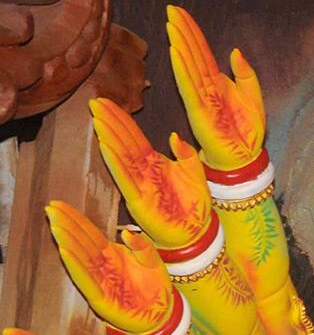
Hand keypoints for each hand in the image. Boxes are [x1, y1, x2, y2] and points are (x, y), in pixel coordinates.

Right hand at [47, 200, 173, 333]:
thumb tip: (127, 232)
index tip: (58, 204)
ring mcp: (99, 280)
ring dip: (66, 241)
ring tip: (55, 225)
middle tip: (49, 209)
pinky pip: (85, 279)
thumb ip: (142, 246)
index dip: (74, 218)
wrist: (160, 314)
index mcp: (111, 253)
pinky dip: (75, 266)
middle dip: (65, 225)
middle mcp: (101, 265)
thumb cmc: (155, 287)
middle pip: (79, 241)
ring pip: (79, 258)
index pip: (89, 232)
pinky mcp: (99, 297)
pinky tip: (65, 252)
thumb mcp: (152, 261)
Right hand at [90, 98, 211, 248]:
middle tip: (94, 101)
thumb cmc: (195, 205)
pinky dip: (116, 162)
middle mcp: (142, 172)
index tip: (105, 101)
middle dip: (109, 122)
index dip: (120, 119)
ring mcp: (139, 185)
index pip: (132, 136)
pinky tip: (106, 146)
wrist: (197, 233)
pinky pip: (125, 178)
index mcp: (154, 163)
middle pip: (122, 142)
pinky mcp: (139, 200)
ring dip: (109, 137)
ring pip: (121, 157)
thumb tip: (175, 136)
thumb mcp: (194, 173)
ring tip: (98, 118)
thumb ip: (186, 154)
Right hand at [166, 5, 264, 170]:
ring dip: (180, 45)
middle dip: (182, 31)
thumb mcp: (253, 97)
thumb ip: (245, 74)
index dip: (192, 32)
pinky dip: (182, 69)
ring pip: (188, 66)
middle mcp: (205, 87)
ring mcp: (200, 98)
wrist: (245, 156)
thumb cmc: (248, 131)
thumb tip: (235, 51)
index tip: (180, 13)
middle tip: (170, 10)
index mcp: (217, 82)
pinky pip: (189, 86)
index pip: (201, 51)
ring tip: (171, 25)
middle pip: (192, 53)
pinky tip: (175, 53)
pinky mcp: (199, 110)